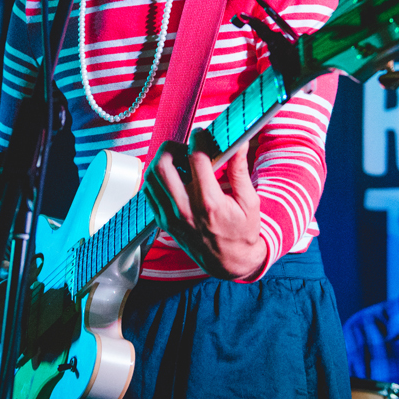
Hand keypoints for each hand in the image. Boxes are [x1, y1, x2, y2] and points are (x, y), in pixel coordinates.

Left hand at [142, 133, 267, 280]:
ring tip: (179, 162)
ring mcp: (170, 218)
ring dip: (161, 162)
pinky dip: (157, 179)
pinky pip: (149, 192)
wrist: (229, 264)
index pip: (195, 159)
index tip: (203, 134)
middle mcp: (185, 210)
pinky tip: (174, 178)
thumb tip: (238, 141)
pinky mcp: (163, 222)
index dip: (199, 139)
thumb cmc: (243, 232)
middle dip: (172, 148)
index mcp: (209, 203)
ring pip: (150, 178)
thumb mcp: (249, 201)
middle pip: (162, 165)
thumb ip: (239, 169)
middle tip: (186, 149)